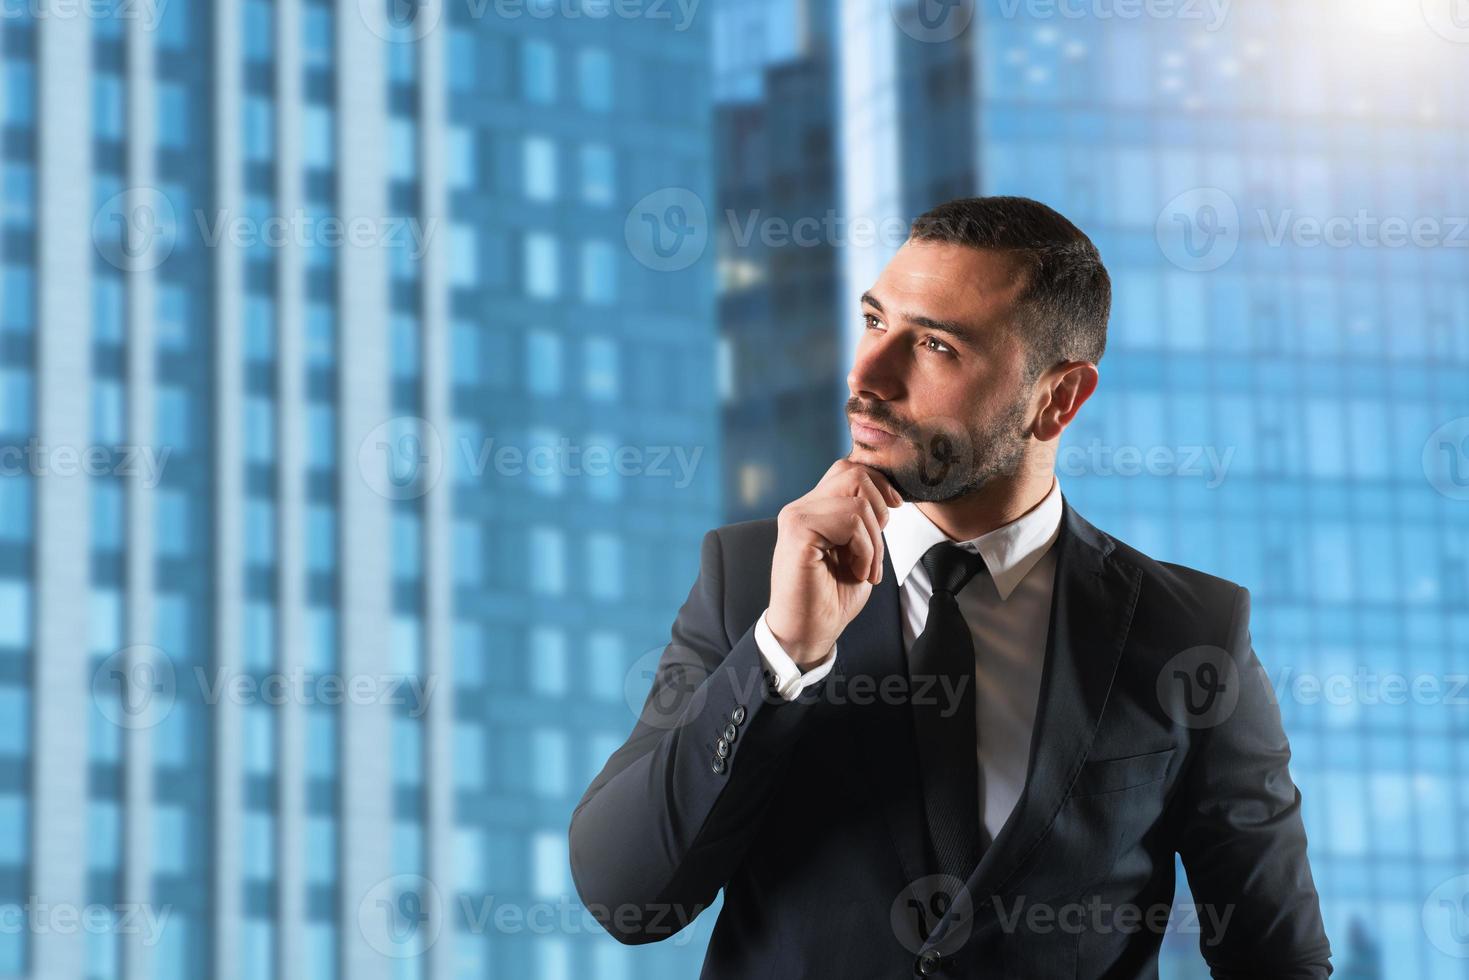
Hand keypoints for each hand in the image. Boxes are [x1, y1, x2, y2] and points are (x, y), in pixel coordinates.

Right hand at [766, 459, 901, 668]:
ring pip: (858, 500)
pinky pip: (850, 521)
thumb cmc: (832, 598)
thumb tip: (887, 493)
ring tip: (864, 567)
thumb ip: (863, 519)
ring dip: (874, 540)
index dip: (880, 484)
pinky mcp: (798, 531)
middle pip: (854, 472)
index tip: (894, 510)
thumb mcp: (857, 550)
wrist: (808, 632)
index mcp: (814, 508)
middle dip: (880, 509)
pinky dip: (865, 549)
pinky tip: (856, 571)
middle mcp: (801, 507)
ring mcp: (797, 516)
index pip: (850, 468)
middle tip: (875, 548)